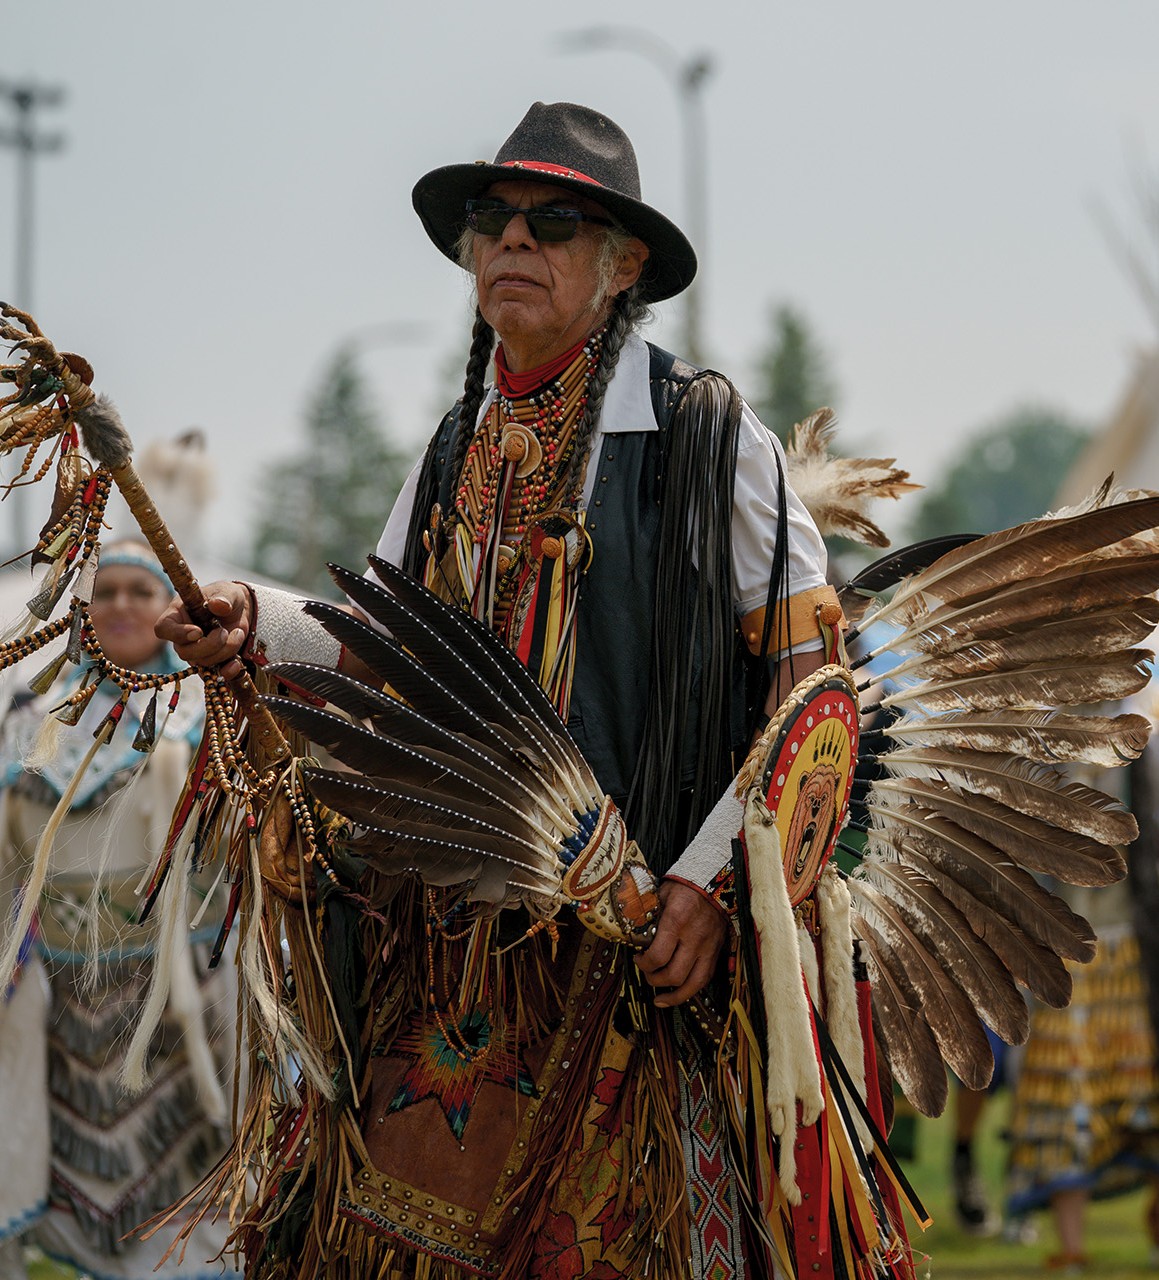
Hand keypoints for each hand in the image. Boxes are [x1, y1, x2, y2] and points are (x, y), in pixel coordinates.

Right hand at [154, 581, 251, 676]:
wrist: (241, 610)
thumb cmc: (227, 596)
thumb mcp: (227, 592)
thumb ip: (222, 597)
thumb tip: (218, 604)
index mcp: (178, 614)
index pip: (164, 629)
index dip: (178, 634)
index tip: (198, 632)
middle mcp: (182, 636)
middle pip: (184, 652)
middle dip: (209, 645)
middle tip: (224, 631)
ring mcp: (195, 651)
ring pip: (202, 662)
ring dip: (225, 651)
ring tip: (238, 633)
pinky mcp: (210, 662)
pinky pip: (213, 675)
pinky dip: (226, 672)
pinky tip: (237, 663)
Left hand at [635, 879, 727, 1007]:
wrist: (715, 882)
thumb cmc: (683, 888)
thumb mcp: (660, 895)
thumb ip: (647, 914)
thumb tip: (630, 931)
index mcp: (676, 921)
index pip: (657, 956)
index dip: (643, 964)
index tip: (637, 958)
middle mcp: (693, 938)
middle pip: (672, 974)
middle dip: (654, 979)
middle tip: (646, 972)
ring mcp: (707, 948)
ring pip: (691, 984)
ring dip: (672, 994)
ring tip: (659, 996)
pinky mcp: (716, 952)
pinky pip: (704, 980)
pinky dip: (690, 992)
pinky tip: (677, 996)